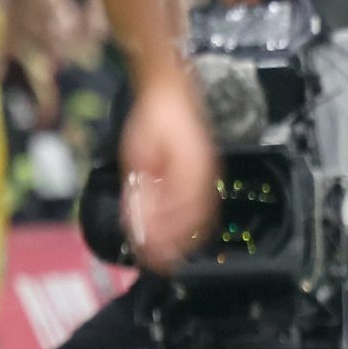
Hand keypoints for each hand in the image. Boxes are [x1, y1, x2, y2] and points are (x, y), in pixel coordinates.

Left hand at [118, 69, 219, 273]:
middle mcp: (206, 176)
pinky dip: (187, 220)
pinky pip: (202, 204)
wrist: (171, 90)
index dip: (166, 242)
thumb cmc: (153, 118)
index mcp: (191, 174)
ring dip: (181, 235)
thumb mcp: (137, 158)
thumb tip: (140, 223)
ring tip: (161, 248)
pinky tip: (171, 226)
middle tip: (154, 258)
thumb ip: (141, 192)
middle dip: (174, 244)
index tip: (148, 255)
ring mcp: (210, 173)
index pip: (181, 220)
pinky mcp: (207, 170)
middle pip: (195, 223)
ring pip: (201, 216)